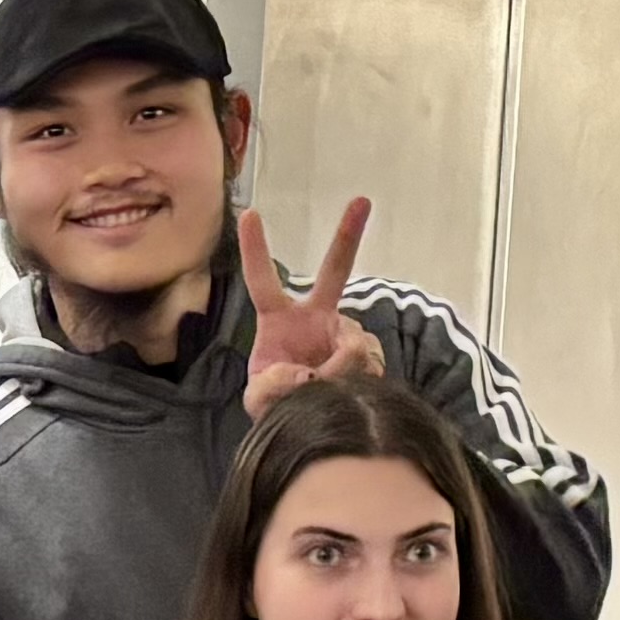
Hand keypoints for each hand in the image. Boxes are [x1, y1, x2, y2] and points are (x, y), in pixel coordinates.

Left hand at [235, 197, 384, 415]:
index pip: (262, 281)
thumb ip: (273, 386)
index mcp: (280, 319)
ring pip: (353, 343)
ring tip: (321, 390)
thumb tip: (311, 373)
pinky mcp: (370, 350)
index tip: (250, 214)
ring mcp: (346, 330)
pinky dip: (355, 382)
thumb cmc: (277, 401)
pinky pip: (368, 363)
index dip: (256, 250)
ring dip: (338, 372)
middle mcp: (317, 316)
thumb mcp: (261, 398)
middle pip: (335, 270)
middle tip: (362, 199)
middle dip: (349, 235)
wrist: (311, 420)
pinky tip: (346, 393)